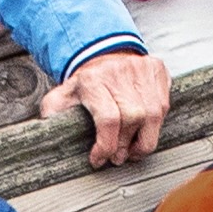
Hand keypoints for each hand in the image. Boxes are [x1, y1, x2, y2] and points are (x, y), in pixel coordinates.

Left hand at [46, 44, 173, 166]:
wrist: (102, 52)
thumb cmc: (84, 83)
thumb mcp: (62, 96)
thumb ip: (54, 114)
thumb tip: (48, 132)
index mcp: (92, 80)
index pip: (108, 119)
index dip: (106, 146)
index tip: (98, 159)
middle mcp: (119, 72)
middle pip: (134, 119)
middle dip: (126, 145)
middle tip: (117, 157)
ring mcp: (142, 69)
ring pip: (154, 116)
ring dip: (144, 140)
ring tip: (132, 150)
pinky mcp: (158, 70)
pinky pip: (164, 106)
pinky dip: (155, 124)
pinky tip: (142, 129)